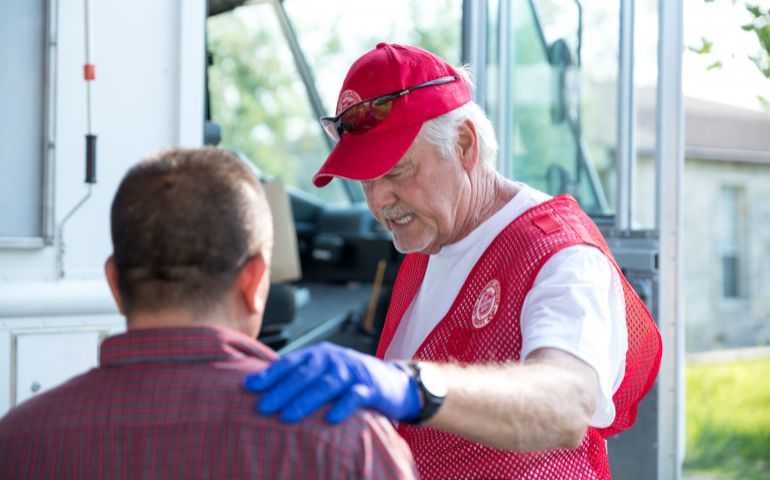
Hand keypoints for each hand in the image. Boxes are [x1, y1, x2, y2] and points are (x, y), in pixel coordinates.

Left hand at [243, 342, 419, 423]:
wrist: (392, 381)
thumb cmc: (349, 379)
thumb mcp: (325, 371)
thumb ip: (300, 376)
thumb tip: (262, 388)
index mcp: (319, 354)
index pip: (291, 362)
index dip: (270, 374)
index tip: (249, 386)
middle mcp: (335, 359)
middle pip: (306, 373)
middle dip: (282, 390)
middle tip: (262, 406)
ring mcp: (353, 372)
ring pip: (327, 384)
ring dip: (306, 400)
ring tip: (287, 416)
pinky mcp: (371, 388)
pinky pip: (356, 397)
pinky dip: (343, 407)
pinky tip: (330, 419)